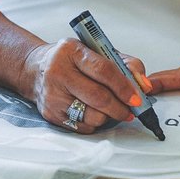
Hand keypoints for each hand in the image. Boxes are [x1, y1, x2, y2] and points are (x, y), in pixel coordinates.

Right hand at [23, 38, 145, 133]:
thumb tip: (144, 86)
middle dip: (120, 107)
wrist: (35, 69)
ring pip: (92, 116)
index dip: (124, 87)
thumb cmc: (71, 60)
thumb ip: (125, 64)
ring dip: (109, 116)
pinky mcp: (50, 114)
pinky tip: (95, 113)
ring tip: (111, 109)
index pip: (103, 71)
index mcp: (72, 52)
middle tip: (131, 110)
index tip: (137, 98)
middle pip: (98, 97)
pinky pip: (83, 127)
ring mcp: (52, 95)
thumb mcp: (97, 51)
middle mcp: (58, 73)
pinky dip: (95, 123)